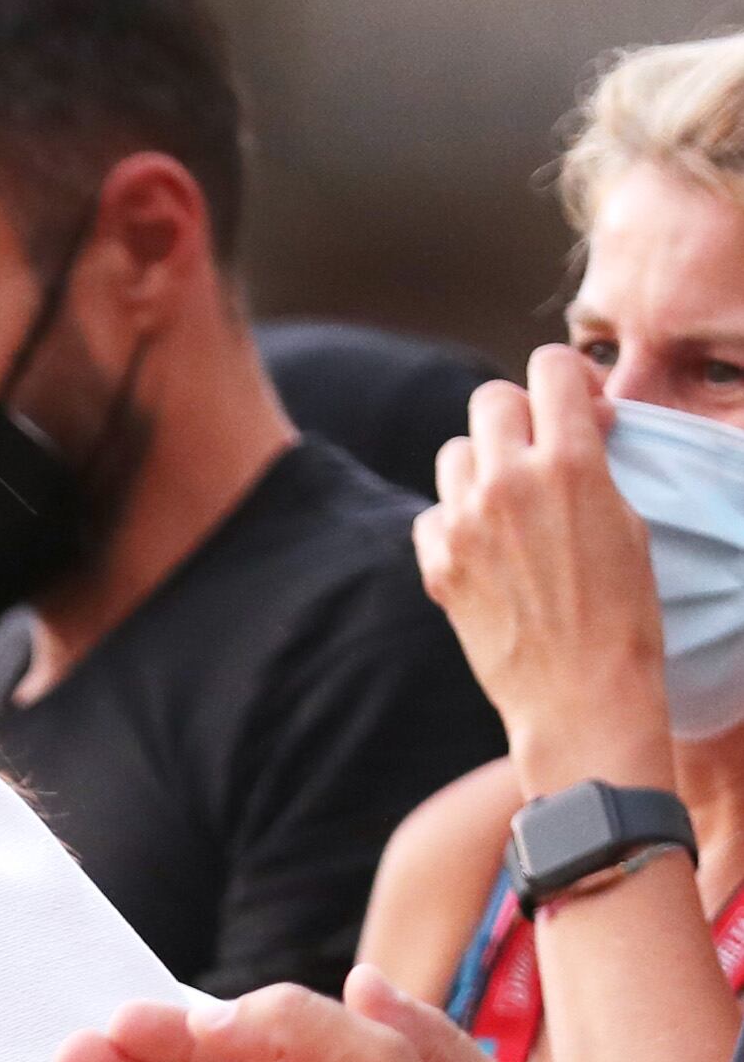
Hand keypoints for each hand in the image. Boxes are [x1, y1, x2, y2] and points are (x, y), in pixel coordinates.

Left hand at [423, 349, 674, 788]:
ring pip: (455, 453)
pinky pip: (433, 512)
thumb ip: (592, 463)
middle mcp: (509, 481)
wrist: (580, 693)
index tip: (575, 403)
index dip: (564, 377)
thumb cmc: (622, 612)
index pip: (550, 368)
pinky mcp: (436, 561)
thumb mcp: (628, 521)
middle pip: (490, 400)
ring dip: (482, 466)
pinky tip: (485, 549)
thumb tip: (574, 423)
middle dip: (518, 416)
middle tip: (539, 448)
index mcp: (571, 462)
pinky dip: (454, 521)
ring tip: (511, 503)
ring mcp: (464, 521)